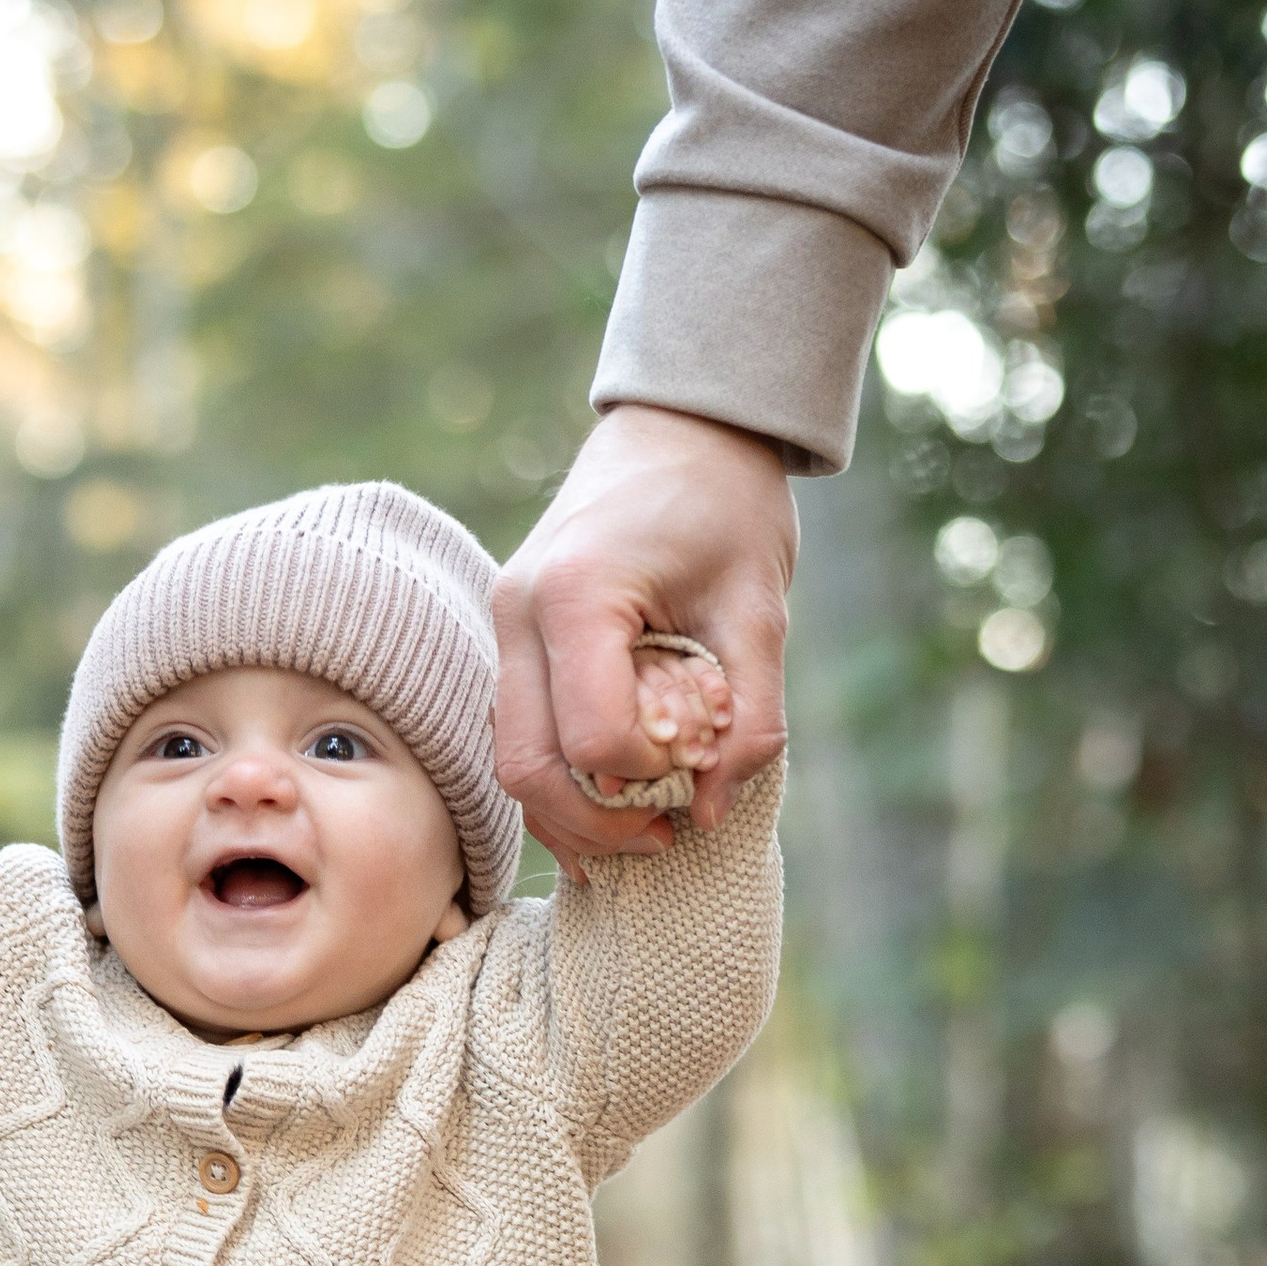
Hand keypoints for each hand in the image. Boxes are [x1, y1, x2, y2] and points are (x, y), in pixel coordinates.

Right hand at [494, 406, 796, 863]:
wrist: (683, 428)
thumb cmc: (728, 505)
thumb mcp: (760, 609)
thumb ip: (749, 717)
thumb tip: (713, 813)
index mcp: (576, 595)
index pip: (594, 738)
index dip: (651, 779)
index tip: (702, 769)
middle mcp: (519, 612)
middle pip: (528, 768)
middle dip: (596, 824)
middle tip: (665, 837)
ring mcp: (506, 625)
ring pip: (512, 763)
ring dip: (572, 816)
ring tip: (643, 831)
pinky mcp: (515, 637)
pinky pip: (521, 735)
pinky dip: (560, 785)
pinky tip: (610, 813)